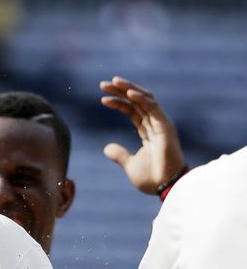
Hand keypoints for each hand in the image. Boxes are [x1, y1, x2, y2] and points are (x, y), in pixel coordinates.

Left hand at [99, 76, 185, 193]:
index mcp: (148, 132)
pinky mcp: (165, 127)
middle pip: (137, 101)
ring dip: (129, 89)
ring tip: (113, 81)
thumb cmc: (152, 178)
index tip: (103, 98)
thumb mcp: (130, 164)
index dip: (119, 102)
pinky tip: (129, 93)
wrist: (166, 187)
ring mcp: (161, 125)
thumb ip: (119, 154)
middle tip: (103, 84)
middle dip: (121, 91)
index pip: (133, 111)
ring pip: (145, 100)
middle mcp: (155, 125)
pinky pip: (153, 108)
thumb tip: (106, 148)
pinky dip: (141, 98)